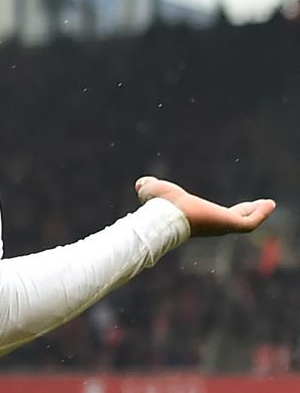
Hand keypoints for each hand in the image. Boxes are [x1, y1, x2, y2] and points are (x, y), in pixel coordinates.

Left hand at [135, 176, 275, 236]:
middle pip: (235, 219)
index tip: (236, 209)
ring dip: (257, 212)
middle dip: (247, 212)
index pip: (217, 217)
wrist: (166, 214)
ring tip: (269, 203)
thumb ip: (148, 187)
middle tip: (260, 205)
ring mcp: (222, 226)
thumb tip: (141, 183)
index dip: (227, 212)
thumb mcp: (153, 191)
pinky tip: (269, 204)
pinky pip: (250, 221)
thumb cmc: (159, 205)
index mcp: (199, 218)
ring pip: (245, 221)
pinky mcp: (229, 224)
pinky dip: (261, 213)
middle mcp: (213, 225)